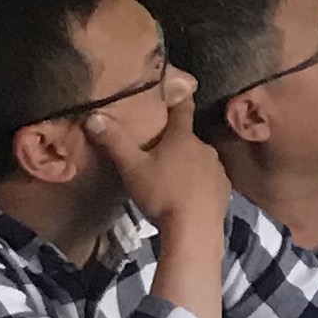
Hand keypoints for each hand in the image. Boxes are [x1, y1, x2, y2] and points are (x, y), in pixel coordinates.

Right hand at [90, 94, 226, 229]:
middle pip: (187, 137)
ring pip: (198, 159)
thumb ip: (114, 142)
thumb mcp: (132, 167)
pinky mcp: (224, 189)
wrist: (195, 229)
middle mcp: (205, 147)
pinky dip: (197, 182)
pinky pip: (208, 178)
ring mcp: (217, 168)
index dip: (178, 96)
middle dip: (174, 140)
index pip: (182, 108)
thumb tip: (93, 116)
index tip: (177, 87)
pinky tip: (185, 194)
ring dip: (186, 163)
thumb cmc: (162, 193)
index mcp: (183, 137)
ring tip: (169, 175)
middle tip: (156, 148)